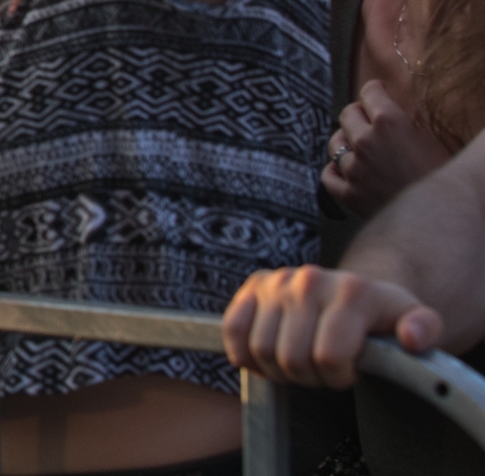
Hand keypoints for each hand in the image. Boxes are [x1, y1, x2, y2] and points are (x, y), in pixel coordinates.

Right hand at [224, 265, 442, 388]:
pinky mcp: (253, 285)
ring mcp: (278, 281)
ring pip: (260, 349)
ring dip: (279, 370)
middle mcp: (309, 280)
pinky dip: (245, 354)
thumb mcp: (414, 320)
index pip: (328, 356)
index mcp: (351, 291)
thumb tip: (412, 339)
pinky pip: (233, 330)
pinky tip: (268, 358)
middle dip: (308, 377)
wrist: (353, 288)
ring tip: (300, 363)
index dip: (337, 378)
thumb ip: (426, 328)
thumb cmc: (382, 317)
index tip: (349, 373)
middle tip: (322, 372)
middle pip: (291, 358)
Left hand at [322, 79, 451, 219]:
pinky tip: (343, 169)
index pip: (369, 93)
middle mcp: (366, 141)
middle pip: (347, 114)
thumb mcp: (429, 140)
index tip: (376, 90)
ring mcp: (354, 168)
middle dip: (358, 113)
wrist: (442, 218)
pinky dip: (335, 171)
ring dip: (345, 142)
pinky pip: (328, 175)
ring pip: (335, 143)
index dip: (374, 90)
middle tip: (366, 117)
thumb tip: (386, 112)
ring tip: (358, 146)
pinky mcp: (348, 193)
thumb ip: (403, 122)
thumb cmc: (442, 177)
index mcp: (389, 122)